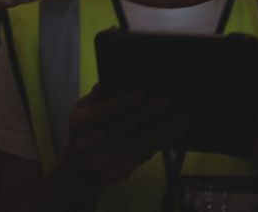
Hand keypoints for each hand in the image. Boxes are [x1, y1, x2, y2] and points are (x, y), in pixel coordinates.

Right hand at [67, 85, 183, 183]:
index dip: (120, 104)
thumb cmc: (86, 129)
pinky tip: (172, 134)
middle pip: (120, 130)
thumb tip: (105, 84)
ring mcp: (101, 163)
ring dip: (159, 133)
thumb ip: (95, 97)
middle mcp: (86, 146)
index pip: (100, 113)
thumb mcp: (82, 109)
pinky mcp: (116, 174)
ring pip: (134, 146)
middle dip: (145, 116)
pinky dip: (158, 145)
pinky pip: (141, 158)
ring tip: (179, 120)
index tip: (139, 94)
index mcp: (79, 124)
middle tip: (166, 103)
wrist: (81, 167)